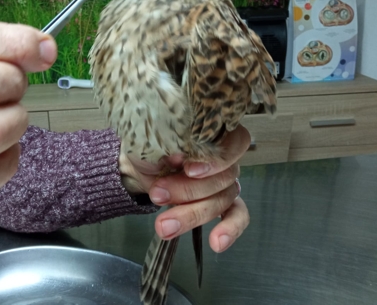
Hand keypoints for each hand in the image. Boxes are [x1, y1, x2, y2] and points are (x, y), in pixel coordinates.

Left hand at [119, 124, 250, 252]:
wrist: (138, 166)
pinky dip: (229, 230)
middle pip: (223, 177)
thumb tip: (178, 156)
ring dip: (192, 214)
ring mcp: (226, 181)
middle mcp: (226, 157)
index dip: (215, 159)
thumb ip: (168, 146)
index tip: (188, 170)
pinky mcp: (223, 203)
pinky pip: (237, 216)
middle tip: (158, 195)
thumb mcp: (153, 142)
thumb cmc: (150, 148)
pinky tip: (217, 243)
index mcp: (214, 133)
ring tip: (164, 225)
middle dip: (189, 191)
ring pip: (222, 200)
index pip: (234, 142)